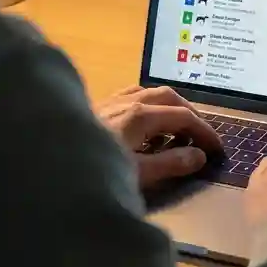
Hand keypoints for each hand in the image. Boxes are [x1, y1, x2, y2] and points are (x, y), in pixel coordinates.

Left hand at [96, 85, 221, 189]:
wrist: (47, 165)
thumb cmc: (95, 171)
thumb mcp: (138, 174)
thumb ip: (171, 164)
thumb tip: (199, 156)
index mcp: (141, 115)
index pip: (183, 116)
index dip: (205, 131)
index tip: (219, 148)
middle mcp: (127, 101)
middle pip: (168, 97)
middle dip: (190, 114)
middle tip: (202, 136)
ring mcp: (110, 101)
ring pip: (149, 92)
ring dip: (169, 107)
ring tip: (178, 128)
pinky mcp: (97, 107)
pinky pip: (131, 96)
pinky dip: (148, 105)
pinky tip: (144, 122)